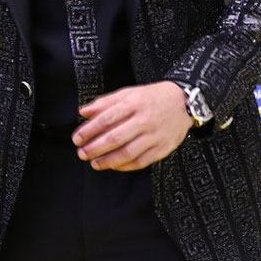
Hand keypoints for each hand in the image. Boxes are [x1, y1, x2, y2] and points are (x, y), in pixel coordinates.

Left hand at [72, 82, 192, 170]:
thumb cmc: (151, 98)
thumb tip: (82, 112)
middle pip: (115, 138)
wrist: (183, 103)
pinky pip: (140, 162)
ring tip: (94, 163)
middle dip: (94, 148)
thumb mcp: (128, 93)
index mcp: (134, 103)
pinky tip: (113, 166)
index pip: (106, 118)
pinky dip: (124, 166)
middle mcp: (145, 120)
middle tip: (82, 154)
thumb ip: (105, 102)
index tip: (77, 139)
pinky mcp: (163, 148)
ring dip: (107, 161)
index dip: (89, 131)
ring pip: (127, 153)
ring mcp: (155, 135)